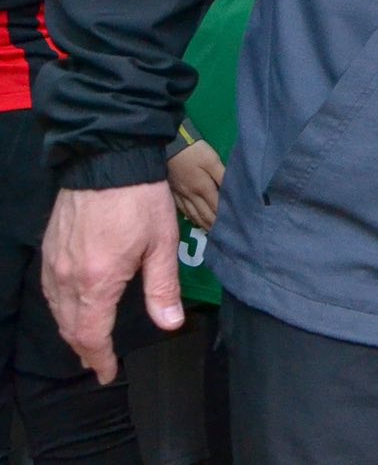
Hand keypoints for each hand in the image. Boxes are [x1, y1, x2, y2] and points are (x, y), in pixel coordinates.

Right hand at [40, 183, 184, 383]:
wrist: (108, 161)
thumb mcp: (161, 244)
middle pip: (70, 328)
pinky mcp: (50, 249)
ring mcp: (54, 263)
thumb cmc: (140, 201)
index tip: (107, 373)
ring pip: (57, 311)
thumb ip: (163, 288)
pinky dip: (62, 308)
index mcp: (97, 282)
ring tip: (88, 341)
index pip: (91, 335)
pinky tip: (75, 307)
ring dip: (72, 330)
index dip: (99, 359)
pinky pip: (50, 290)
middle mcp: (68, 278)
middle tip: (99, 363)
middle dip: (84, 349)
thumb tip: (170, 324)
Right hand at [167, 141, 224, 229]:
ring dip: (203, 224)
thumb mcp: (212, 160)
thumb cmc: (193, 151)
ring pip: (194, 215)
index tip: (234, 227)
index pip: (216, 208)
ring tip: (212, 232)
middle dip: (214, 225)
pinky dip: (192, 218)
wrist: (168, 146)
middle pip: (205, 215)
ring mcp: (181, 196)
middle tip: (224, 235)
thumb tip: (232, 191)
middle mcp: (191, 196)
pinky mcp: (173, 193)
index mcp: (203, 188)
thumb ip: (222, 176)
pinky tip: (196, 221)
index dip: (224, 218)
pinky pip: (184, 211)